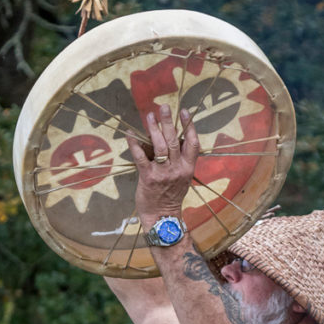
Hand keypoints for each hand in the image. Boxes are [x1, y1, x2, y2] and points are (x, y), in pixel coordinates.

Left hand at [127, 104, 199, 228]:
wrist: (162, 217)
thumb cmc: (171, 196)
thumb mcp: (183, 178)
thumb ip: (181, 160)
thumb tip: (175, 139)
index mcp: (188, 168)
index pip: (193, 143)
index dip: (190, 126)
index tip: (184, 111)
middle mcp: (177, 169)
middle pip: (174, 140)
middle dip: (168, 121)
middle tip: (163, 107)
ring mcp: (163, 173)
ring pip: (160, 146)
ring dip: (154, 129)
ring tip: (149, 115)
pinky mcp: (148, 178)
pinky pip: (140, 157)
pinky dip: (134, 144)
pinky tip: (130, 134)